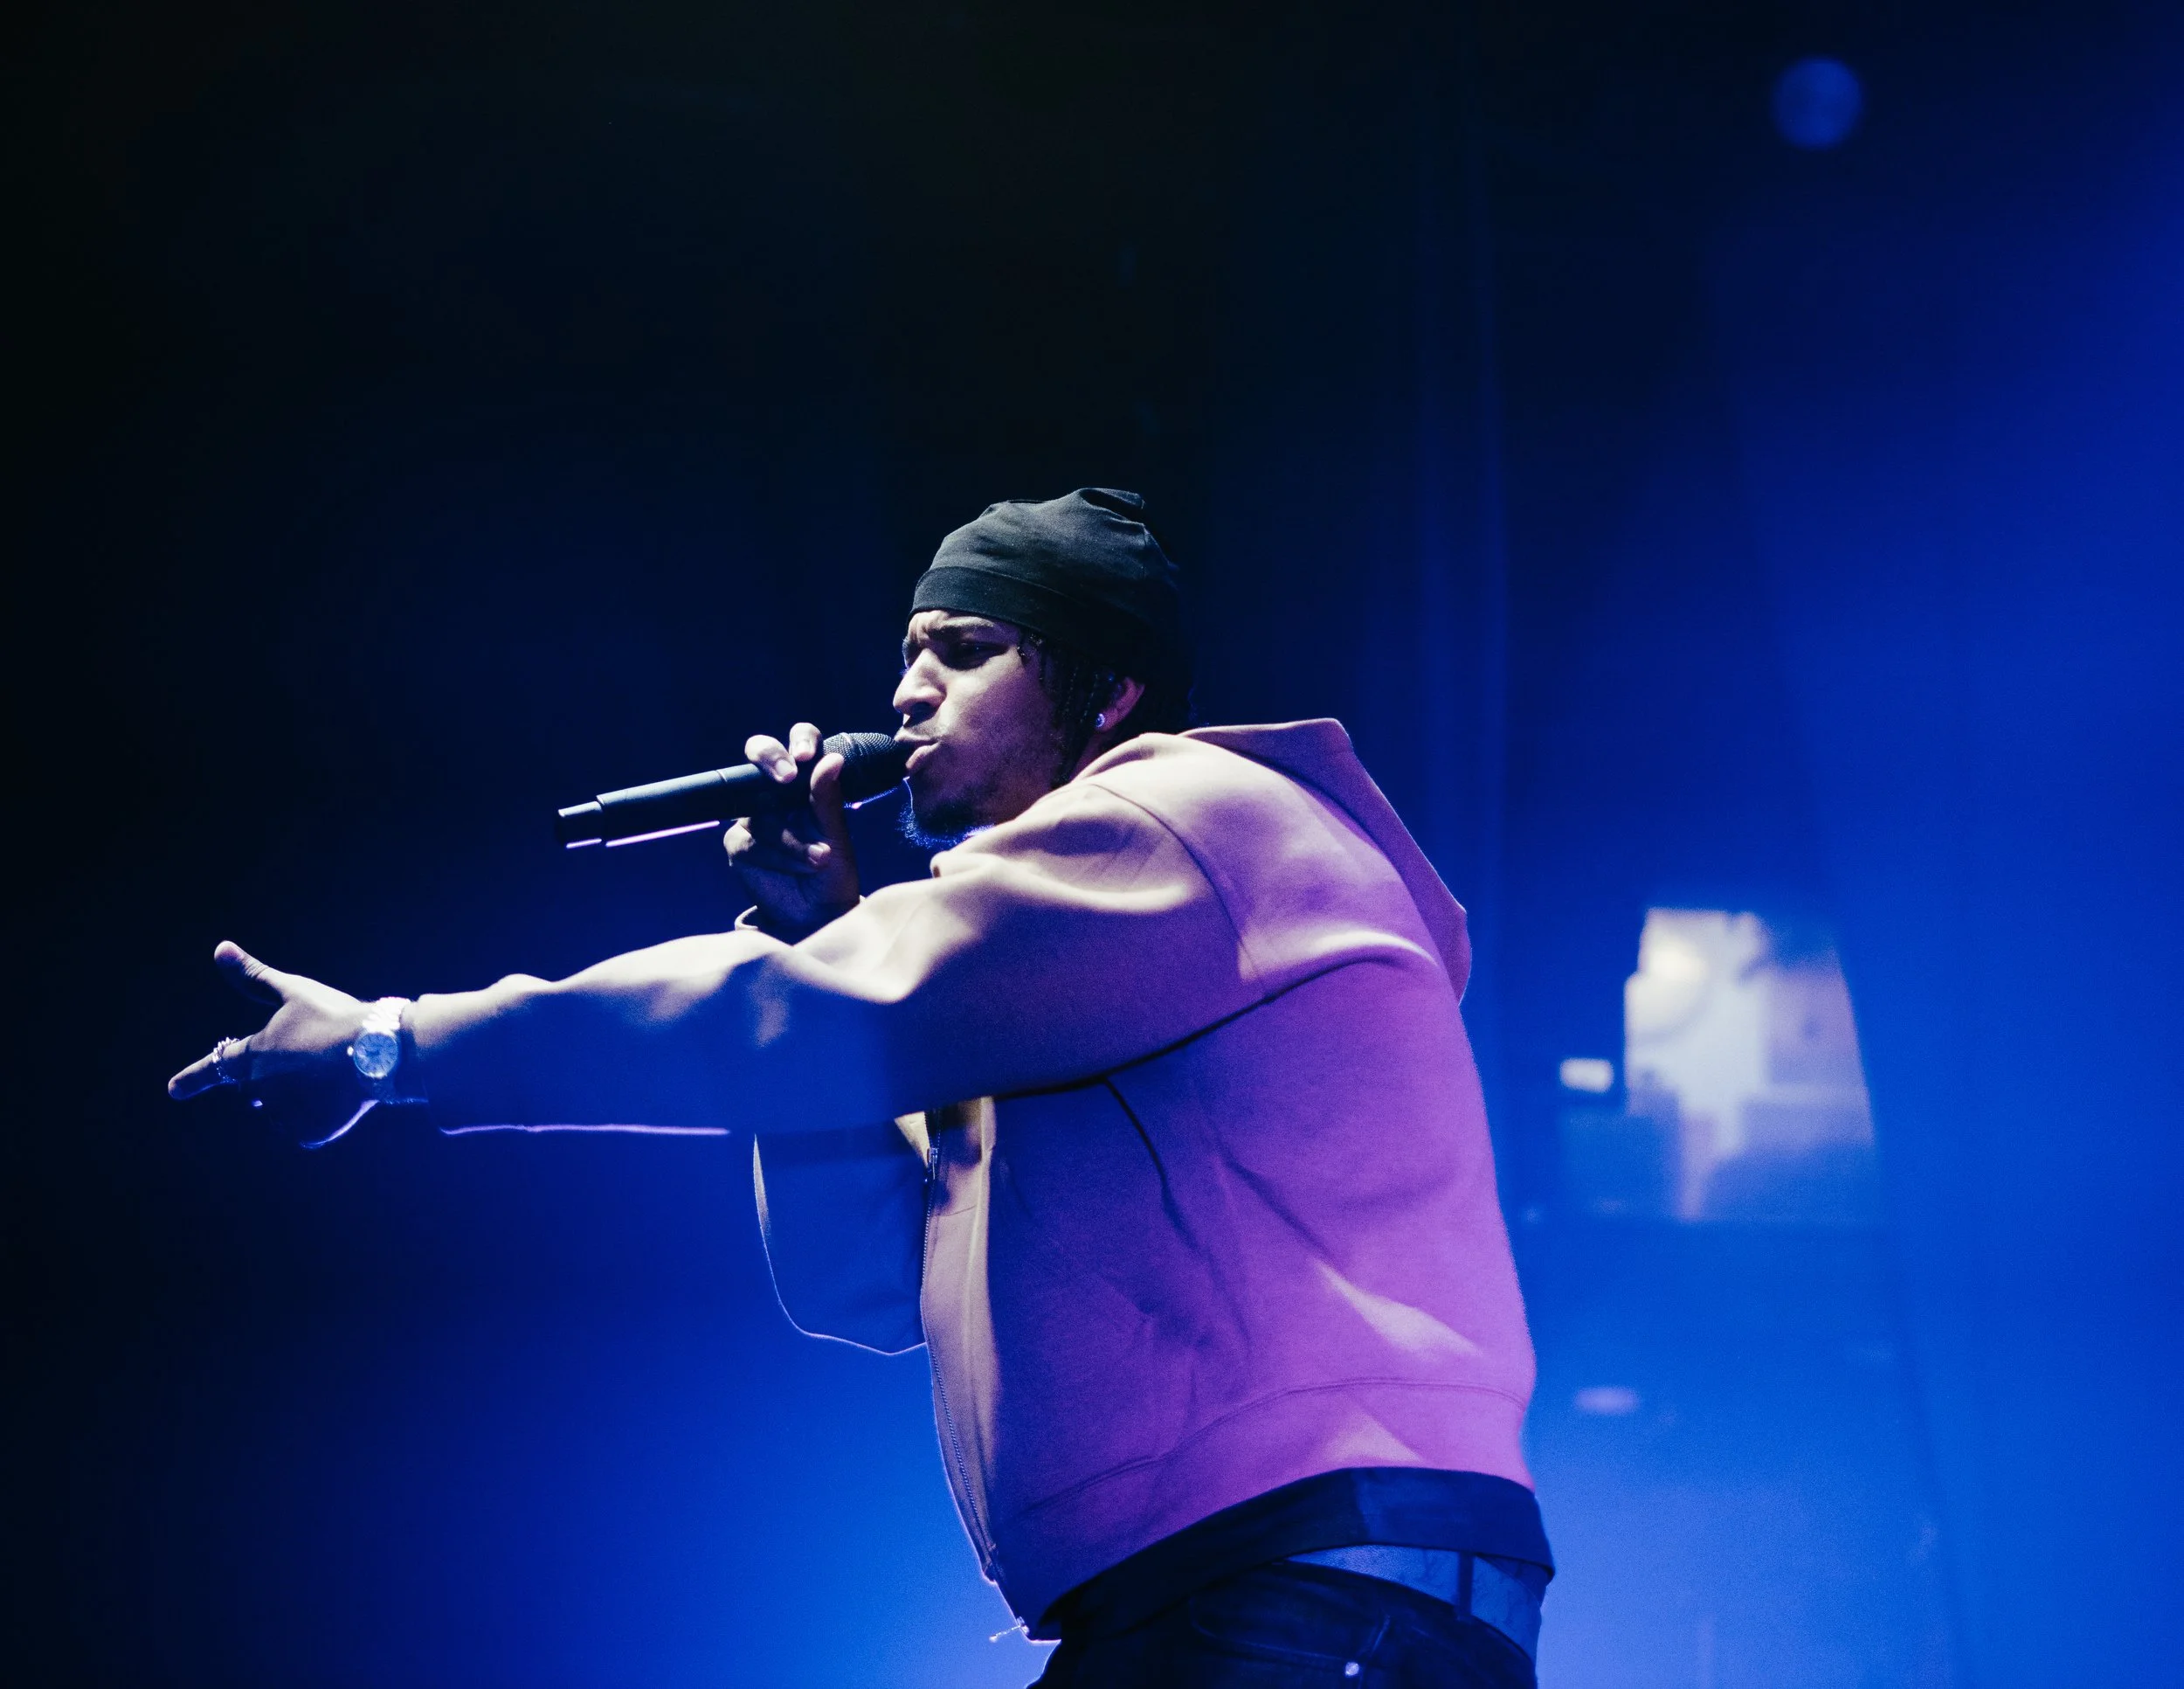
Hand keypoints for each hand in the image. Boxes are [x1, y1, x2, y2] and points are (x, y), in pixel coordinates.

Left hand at [168, 941, 376, 1145]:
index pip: (214, 1066)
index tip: (174, 1090)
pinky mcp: (310, 1132)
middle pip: (255, 1088)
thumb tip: (220, 948)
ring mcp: (285, 1113)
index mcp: (252, 1055)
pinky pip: (306, 1129)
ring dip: (295, 1098)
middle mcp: (260, 1088)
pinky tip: (337, 1099)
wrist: (378, 1049)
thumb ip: (253, 976)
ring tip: (328, 1076)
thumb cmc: (333, 1016)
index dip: (192, 1078)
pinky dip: (317, 1117)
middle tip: (305, 1060)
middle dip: (271, 1078)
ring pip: (282, 1110)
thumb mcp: (293, 991)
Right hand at [723, 722, 861, 938]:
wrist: (820, 914)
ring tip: (821, 859)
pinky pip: (750, 841)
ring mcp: (755, 817)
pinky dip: (777, 856)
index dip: (800, 740)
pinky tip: (799, 866)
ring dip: (792, 839)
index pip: (800, 743)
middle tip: (787, 778)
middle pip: (761, 754)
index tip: (806, 757)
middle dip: (770, 758)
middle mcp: (778, 794)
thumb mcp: (838, 836)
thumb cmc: (835, 873)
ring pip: (763, 812)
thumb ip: (829, 799)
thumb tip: (832, 759)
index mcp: (808, 783)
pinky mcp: (739, 844)